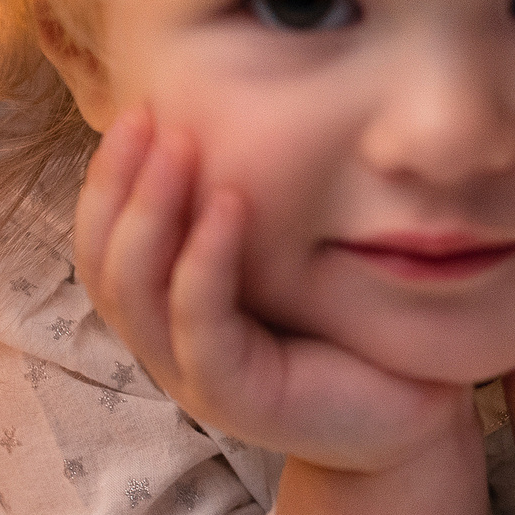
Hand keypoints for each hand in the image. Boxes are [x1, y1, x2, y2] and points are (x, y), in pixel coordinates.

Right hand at [74, 109, 473, 473]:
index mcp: (170, 308)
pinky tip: (231, 203)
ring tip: (179, 146)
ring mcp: (192, 374)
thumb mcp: (290, 254)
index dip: (110, 177)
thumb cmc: (349, 321)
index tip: (138, 107)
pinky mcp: (233, 396)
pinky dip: (206, 260)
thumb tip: (239, 108)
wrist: (411, 406)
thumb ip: (255, 204)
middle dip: (117, 184)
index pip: (106, 242)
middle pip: (104, 262)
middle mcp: (167, 342)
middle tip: (145, 116)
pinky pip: (200, 324)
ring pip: (136, 293)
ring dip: (152, 212)